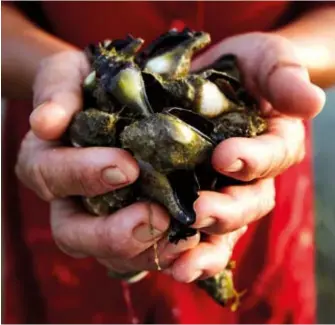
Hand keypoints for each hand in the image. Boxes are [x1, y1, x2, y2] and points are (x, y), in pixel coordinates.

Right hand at [15, 50, 199, 276]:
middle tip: (153, 218)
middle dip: (113, 234)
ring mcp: (105, 220)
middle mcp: (74, 202)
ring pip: (114, 256)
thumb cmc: (88, 85)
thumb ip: (57, 94)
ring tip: (182, 241)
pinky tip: (197, 248)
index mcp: (50, 165)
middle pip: (77, 235)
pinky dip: (172, 257)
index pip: (51, 176)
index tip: (126, 166)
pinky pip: (148, 254)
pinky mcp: (139, 227)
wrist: (116, 98)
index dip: (84, 175)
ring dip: (147, 253)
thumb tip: (45, 123)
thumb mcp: (68, 76)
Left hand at [162, 32, 325, 281]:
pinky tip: (167, 262)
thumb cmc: (245, 69)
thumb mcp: (267, 61)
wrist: (215, 78)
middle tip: (198, 211)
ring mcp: (222, 192)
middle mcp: (251, 177)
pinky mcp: (193, 199)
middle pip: (247, 203)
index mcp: (272, 145)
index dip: (252, 160)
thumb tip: (311, 101)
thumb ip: (285, 77)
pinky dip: (183, 250)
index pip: (272, 156)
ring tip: (180, 262)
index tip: (224, 157)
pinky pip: (195, 233)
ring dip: (203, 248)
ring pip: (221, 230)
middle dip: (225, 211)